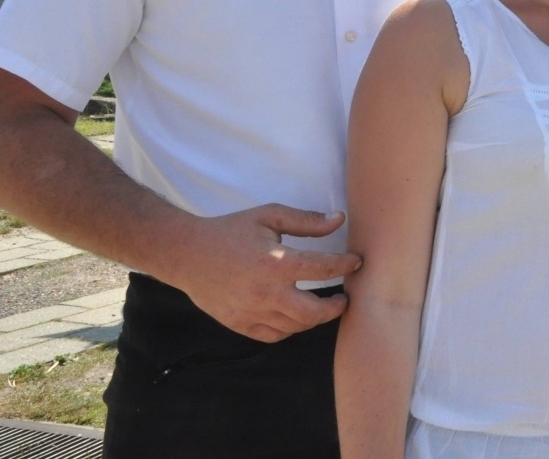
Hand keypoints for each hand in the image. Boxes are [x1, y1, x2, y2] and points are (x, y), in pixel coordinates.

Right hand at [164, 204, 362, 341]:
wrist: (186, 254)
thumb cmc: (230, 231)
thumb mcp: (269, 217)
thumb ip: (306, 221)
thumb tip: (339, 219)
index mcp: (276, 263)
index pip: (325, 268)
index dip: (347, 265)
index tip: (357, 263)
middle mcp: (266, 293)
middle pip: (314, 312)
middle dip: (336, 307)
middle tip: (344, 298)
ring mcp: (251, 313)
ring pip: (295, 327)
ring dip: (314, 319)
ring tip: (323, 306)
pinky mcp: (239, 324)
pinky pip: (273, 335)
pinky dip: (290, 328)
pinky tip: (295, 316)